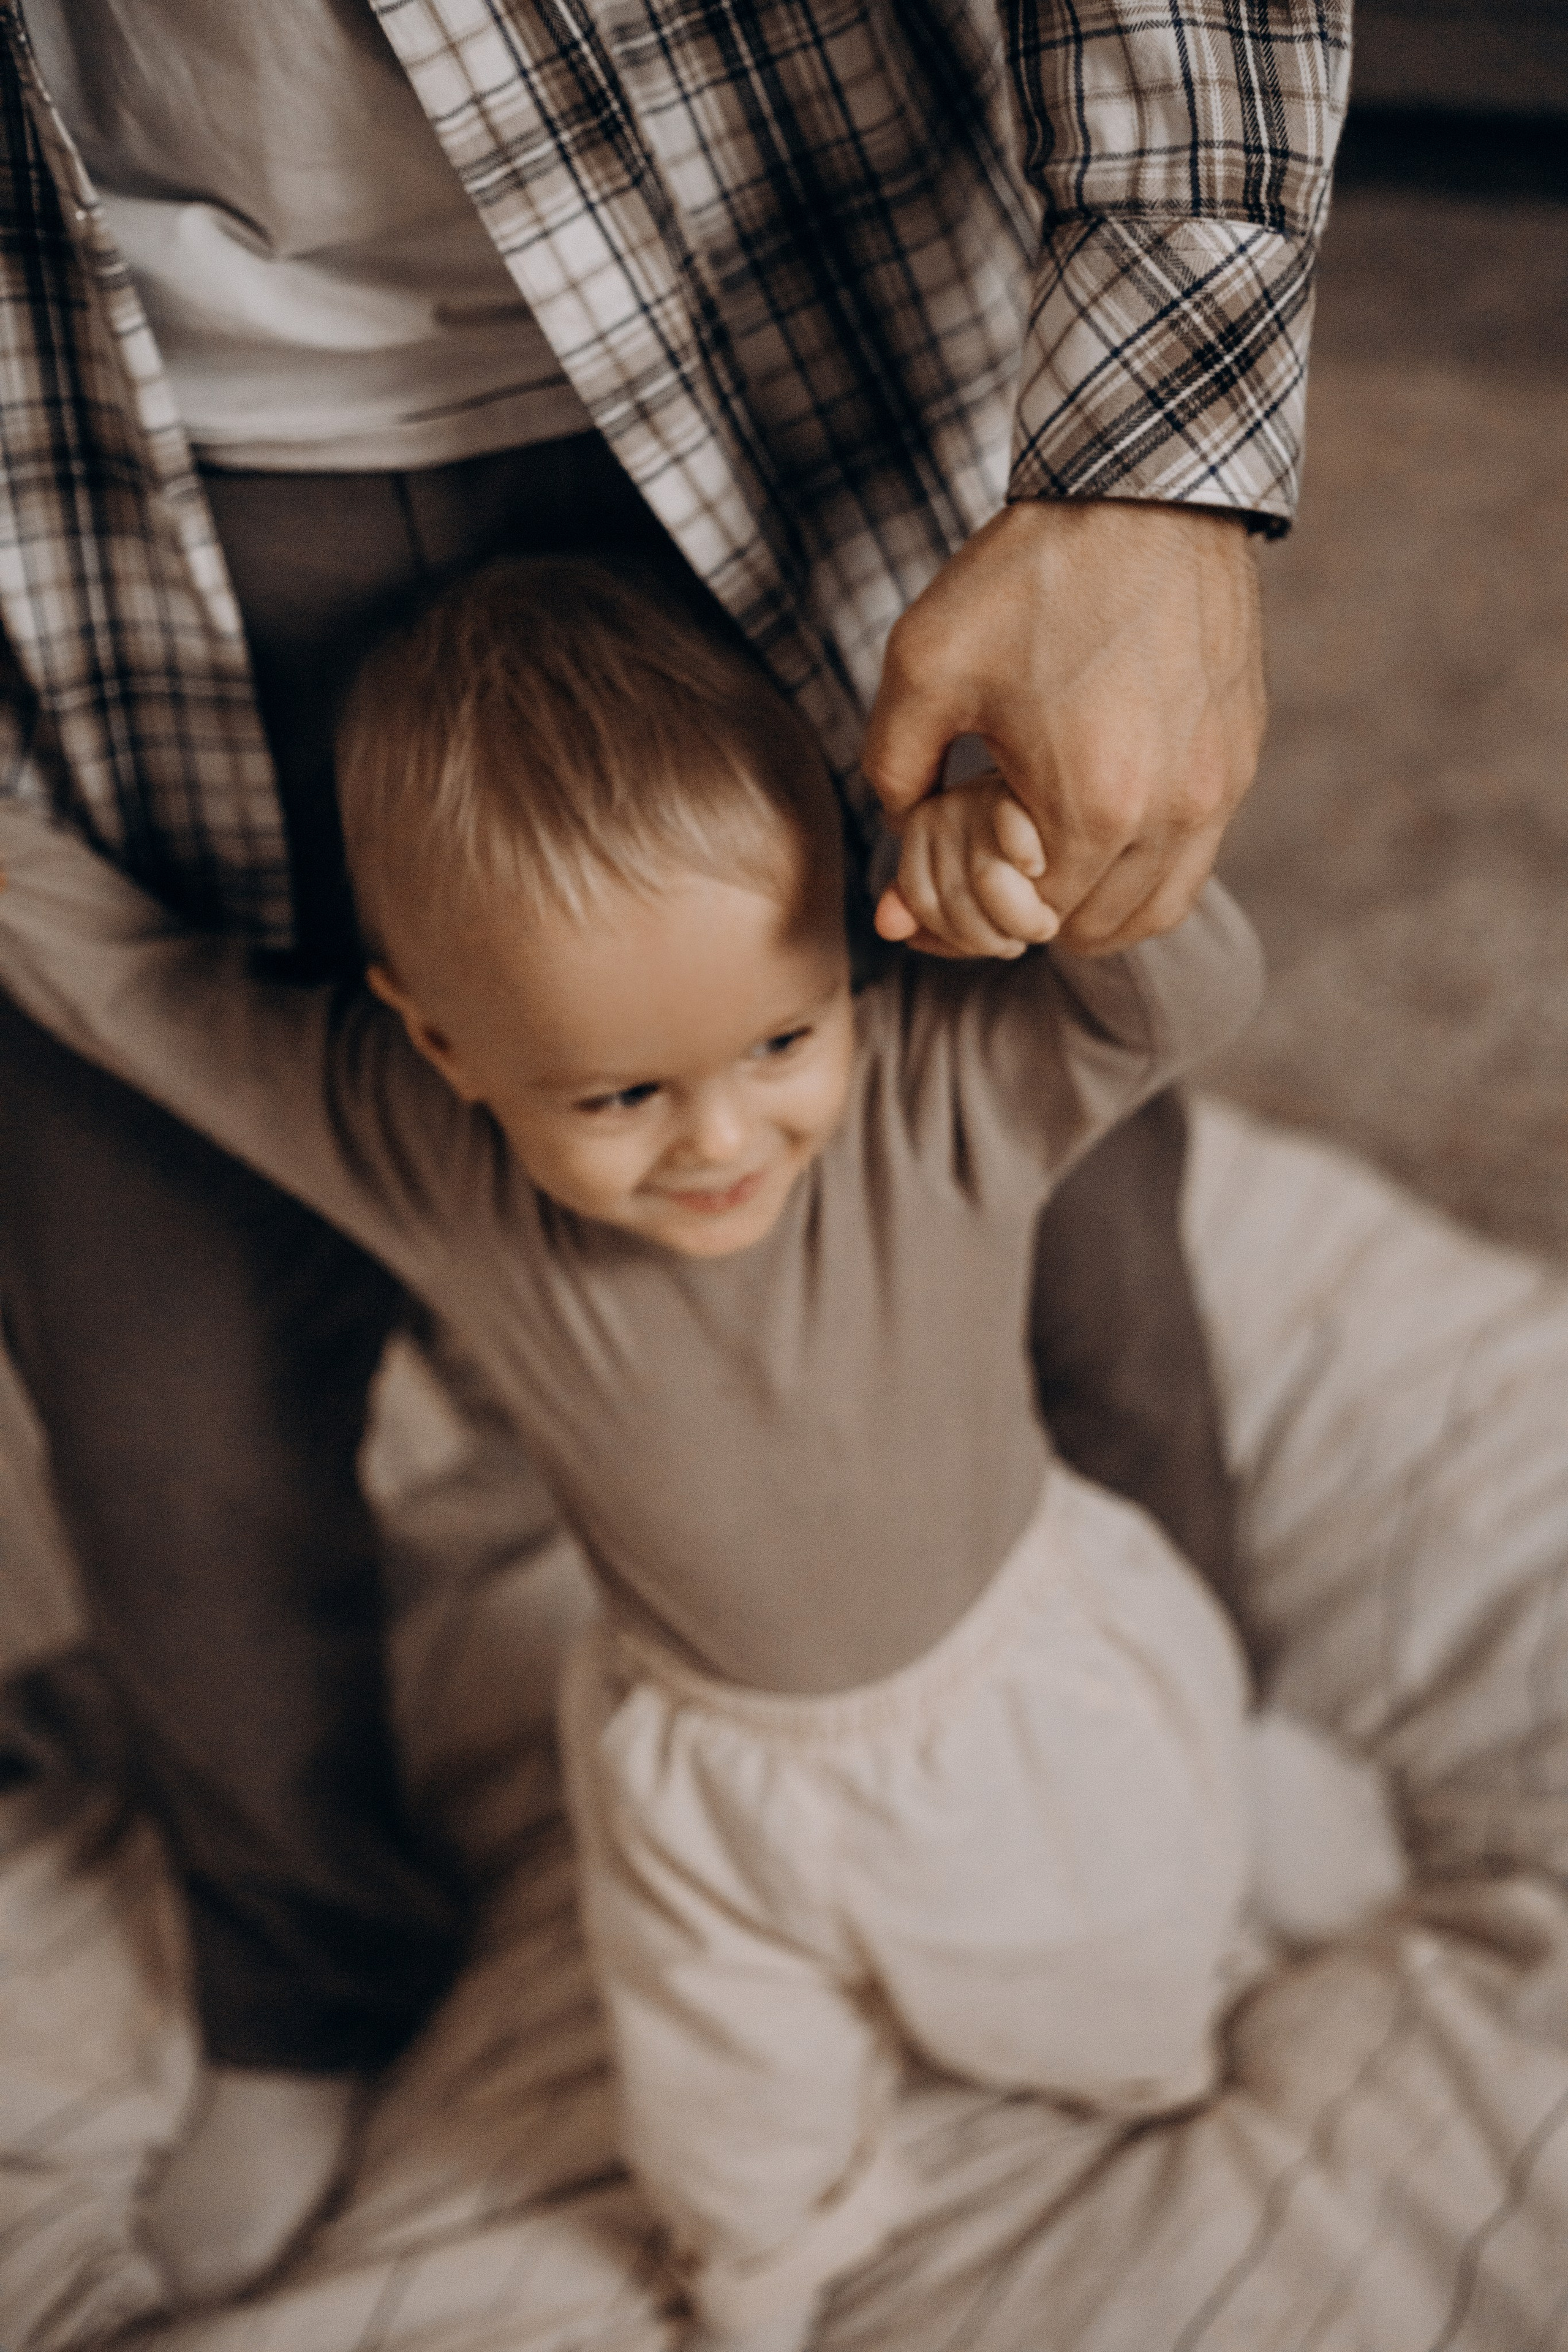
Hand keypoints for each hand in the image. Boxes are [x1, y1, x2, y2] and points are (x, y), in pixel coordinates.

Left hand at [860, 500, 1265, 955]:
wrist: (1147, 489)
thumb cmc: (1030, 574)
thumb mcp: (923, 668)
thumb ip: (893, 770)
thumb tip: (898, 837)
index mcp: (1093, 805)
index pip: (1028, 922)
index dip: (972, 912)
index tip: (945, 872)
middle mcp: (1172, 813)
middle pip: (1094, 932)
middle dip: (1031, 915)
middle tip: (989, 864)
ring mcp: (1218, 787)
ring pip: (1155, 909)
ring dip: (1093, 906)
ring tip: (1043, 857)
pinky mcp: (1240, 755)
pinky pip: (1195, 856)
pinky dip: (1141, 865)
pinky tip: (1095, 816)